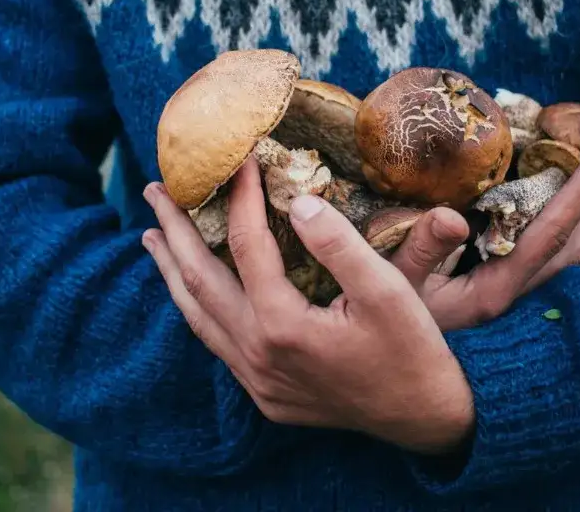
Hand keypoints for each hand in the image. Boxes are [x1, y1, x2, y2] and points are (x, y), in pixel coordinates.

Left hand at [142, 158, 474, 454]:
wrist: (426, 420)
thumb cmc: (413, 350)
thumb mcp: (388, 291)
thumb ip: (339, 244)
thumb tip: (296, 202)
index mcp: (283, 326)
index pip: (247, 245)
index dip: (241, 196)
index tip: (239, 159)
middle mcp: (257, 355)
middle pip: (199, 280)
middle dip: (174, 231)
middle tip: (153, 190)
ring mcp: (256, 380)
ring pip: (198, 316)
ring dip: (173, 271)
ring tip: (153, 236)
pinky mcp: (264, 394)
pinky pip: (216, 341)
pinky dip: (197, 306)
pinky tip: (194, 288)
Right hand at [391, 151, 579, 330]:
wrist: (394, 383)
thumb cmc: (384, 327)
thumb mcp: (391, 285)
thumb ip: (420, 248)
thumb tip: (452, 215)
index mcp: (494, 293)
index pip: (546, 237)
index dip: (575, 198)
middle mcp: (514, 304)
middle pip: (573, 253)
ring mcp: (513, 310)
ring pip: (568, 267)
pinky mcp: (505, 312)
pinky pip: (552, 274)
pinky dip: (571, 247)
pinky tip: (577, 236)